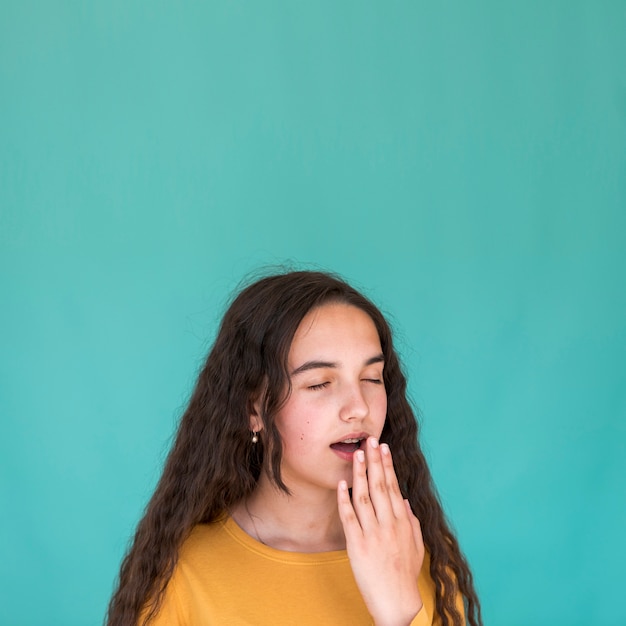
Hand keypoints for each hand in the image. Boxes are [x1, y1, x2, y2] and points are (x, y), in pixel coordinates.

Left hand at [337, 437, 423, 625]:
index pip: (393, 486)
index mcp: (402, 522)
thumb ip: (411, 521)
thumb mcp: (416, 546)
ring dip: (359, 473)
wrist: (396, 602)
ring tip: (356, 454)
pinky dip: (344, 499)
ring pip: (364, 496)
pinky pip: (349, 518)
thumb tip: (404, 501)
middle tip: (369, 440)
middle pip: (380, 485)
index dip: (387, 465)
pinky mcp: (357, 545)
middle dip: (374, 461)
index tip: (383, 448)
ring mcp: (372, 533)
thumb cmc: (405, 575)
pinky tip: (342, 484)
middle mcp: (388, 524)